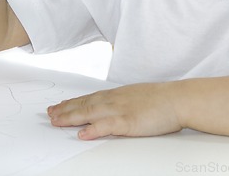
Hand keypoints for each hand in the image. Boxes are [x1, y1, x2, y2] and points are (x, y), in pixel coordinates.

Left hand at [47, 82, 182, 139]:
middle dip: (66, 109)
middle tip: (49, 113)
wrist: (178, 98)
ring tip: (56, 120)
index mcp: (118, 95)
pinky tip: (82, 133)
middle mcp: (115, 100)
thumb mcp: (138, 97)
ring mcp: (120, 110)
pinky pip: (107, 125)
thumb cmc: (162, 99)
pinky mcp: (128, 122)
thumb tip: (114, 109)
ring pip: (90, 113)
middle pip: (85, 104)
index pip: (90, 98)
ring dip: (71, 117)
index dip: (73, 103)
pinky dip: (93, 129)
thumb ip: (124, 102)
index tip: (60, 105)